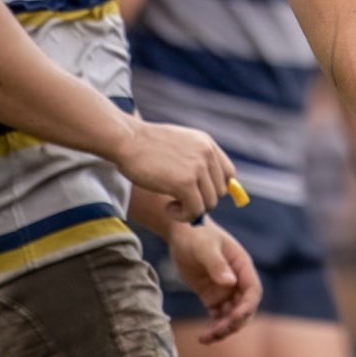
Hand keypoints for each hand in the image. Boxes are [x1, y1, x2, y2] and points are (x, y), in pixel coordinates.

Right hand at [110, 116, 234, 221]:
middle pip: (219, 191)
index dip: (215, 188)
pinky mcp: (185, 183)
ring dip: (191, 210)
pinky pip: (195, 210)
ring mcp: (198, 168)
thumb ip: (194, 159)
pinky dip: (183, 216)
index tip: (198, 194)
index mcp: (207, 144)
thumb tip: (202, 185)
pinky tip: (168, 208)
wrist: (127, 140)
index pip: (228, 173)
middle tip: (180, 202)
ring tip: (172, 205)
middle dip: (201, 201)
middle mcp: (207, 154)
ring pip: (209, 203)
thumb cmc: (144, 144)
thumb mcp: (178, 143)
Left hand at [165, 218, 261, 342]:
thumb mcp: (205, 247)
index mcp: (242, 266)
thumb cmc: (196, 233)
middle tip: (217, 333)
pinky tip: (202, 337)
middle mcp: (237, 279)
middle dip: (234, 322)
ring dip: (223, 329)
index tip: (233, 319)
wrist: (181, 232)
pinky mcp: (211, 295)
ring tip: (206, 338)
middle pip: (244, 307)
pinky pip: (217, 316)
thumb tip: (230, 283)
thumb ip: (216, 264)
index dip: (247, 307)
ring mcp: (225, 289)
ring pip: (231, 315)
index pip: (252, 291)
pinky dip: (213, 328)